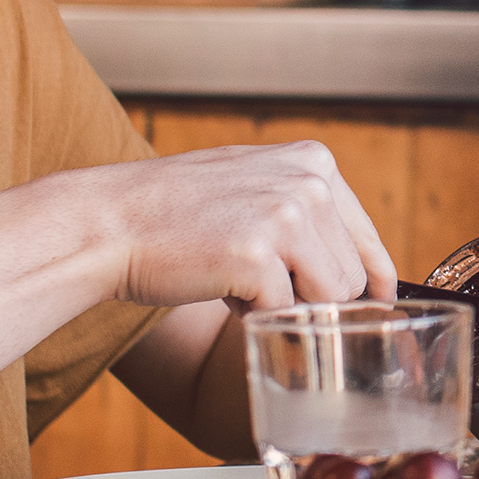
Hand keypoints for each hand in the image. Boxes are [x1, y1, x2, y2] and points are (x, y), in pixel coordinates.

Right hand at [96, 143, 397, 312]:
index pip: (369, 241)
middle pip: (351, 279)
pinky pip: (284, 315)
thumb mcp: (255, 188)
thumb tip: (370, 279)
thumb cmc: (176, 216)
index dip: (371, 283)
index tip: (372, 308)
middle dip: (310, 297)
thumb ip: (308, 215)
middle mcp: (309, 182)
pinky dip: (252, 316)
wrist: (106, 222)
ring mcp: (285, 216)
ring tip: (236, 278)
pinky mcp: (258, 255)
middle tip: (254, 280)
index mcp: (315, 162)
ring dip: (284, 306)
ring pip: (328, 301)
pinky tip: (218, 286)